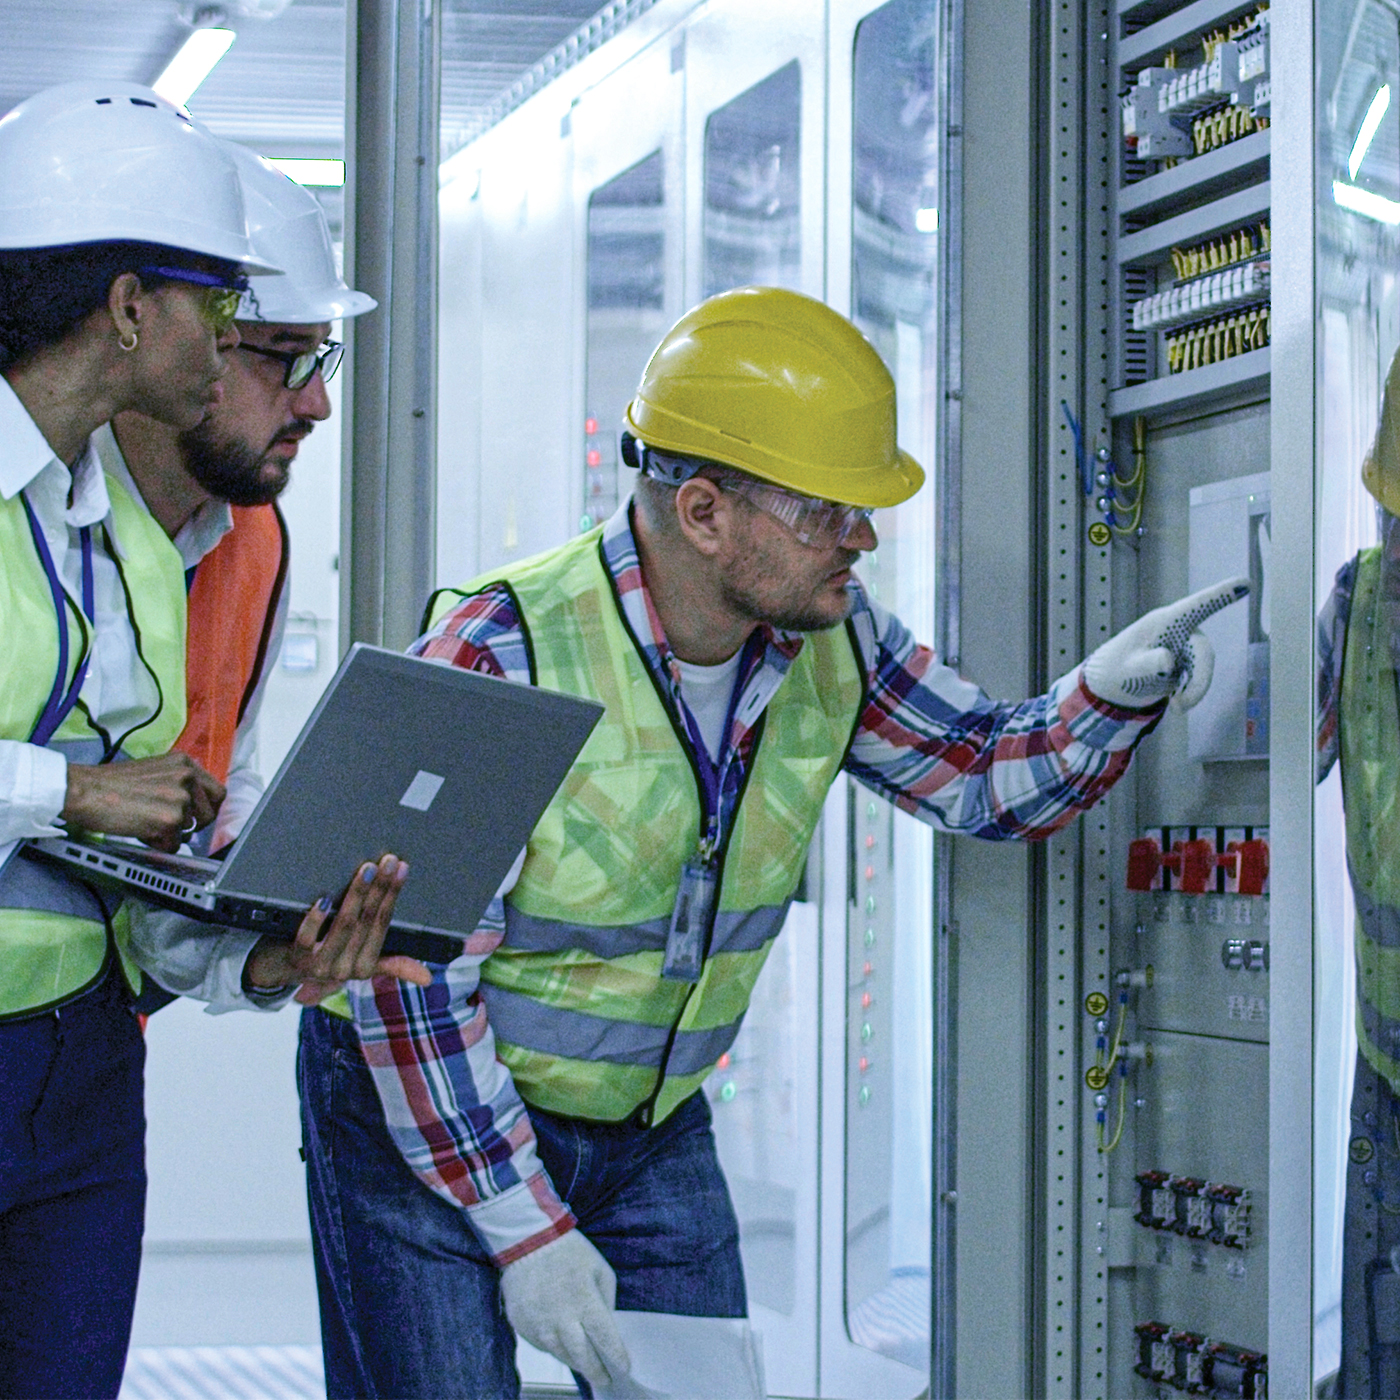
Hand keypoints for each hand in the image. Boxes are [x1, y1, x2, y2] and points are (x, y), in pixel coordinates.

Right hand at [63, 751, 224, 851]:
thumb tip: (193, 808)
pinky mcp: (170, 819)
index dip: (207, 809)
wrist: (83, 790)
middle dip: (192, 826)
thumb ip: (177, 784)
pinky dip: (157, 845)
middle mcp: (187, 777)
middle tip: (168, 826)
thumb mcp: (153, 772)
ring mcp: (180, 798)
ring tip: (146, 824)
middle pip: (210, 814)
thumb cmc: (109, 784)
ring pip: (190, 832)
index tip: (195, 818)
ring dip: (170, 835)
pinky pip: (173, 845)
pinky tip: (139, 832)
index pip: (217, 792)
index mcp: (184, 763)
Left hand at [244, 854, 429, 1005]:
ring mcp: (320, 964)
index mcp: (365, 968)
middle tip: (388, 861)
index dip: (393, 896)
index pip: (384, 925)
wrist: (283, 971)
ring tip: (366, 869)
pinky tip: (324, 899)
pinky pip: (308, 938)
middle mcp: (345, 969)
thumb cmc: (328, 961)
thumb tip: (428, 978)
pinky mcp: (296, 957)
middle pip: (367, 922)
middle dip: (380, 888)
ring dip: (357, 895)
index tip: (401, 869)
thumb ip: (394, 966)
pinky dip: (316, 918)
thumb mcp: (362, 964)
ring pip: (344, 926)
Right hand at [500, 1229, 630, 1387]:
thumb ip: (606, 1300)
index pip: (605, 1340)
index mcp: (584, 1302)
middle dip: (596, 1372)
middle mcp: (560, 1319)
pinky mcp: (522, 1326)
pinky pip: (543, 1345)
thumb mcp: (599, 1268)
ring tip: (586, 1363)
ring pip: (561, 1355)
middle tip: (605, 1379)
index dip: (616, 1357)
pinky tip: (562, 1341)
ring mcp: (538, 1325)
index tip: (624, 1368)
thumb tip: (608, 1325)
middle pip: (582, 1357)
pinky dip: (555, 1346)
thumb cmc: (569, 1251)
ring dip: (575, 1361)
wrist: (527, 1240)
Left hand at [1082, 575, 1248, 710]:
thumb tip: (1168, 661)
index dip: (1221, 595)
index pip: (1196, 606)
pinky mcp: (1187, 662)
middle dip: (1200, 680)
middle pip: (1203, 650)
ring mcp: (1185, 646)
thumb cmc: (1118, 669)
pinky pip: (1197, 678)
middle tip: (1183, 705)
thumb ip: (1147, 664)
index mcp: (1164, 622)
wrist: (1112, 684)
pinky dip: (1190, 692)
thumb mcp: (1129, 669)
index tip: (1245, 582)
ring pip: (1203, 667)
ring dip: (1195, 689)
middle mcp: (1179, 630)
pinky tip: (1176, 702)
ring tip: (1177, 707)